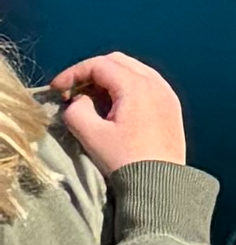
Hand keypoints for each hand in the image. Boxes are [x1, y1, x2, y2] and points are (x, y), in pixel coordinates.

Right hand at [49, 51, 188, 174]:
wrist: (161, 182)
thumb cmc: (126, 159)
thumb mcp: (92, 136)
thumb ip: (76, 112)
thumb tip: (78, 100)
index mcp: (137, 86)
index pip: (100, 64)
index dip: (73, 72)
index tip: (56, 89)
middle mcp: (156, 83)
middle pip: (118, 62)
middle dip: (90, 72)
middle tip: (71, 91)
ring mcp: (166, 93)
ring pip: (133, 71)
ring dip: (108, 79)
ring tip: (87, 99)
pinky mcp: (170, 106)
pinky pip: (145, 84)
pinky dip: (124, 87)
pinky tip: (111, 106)